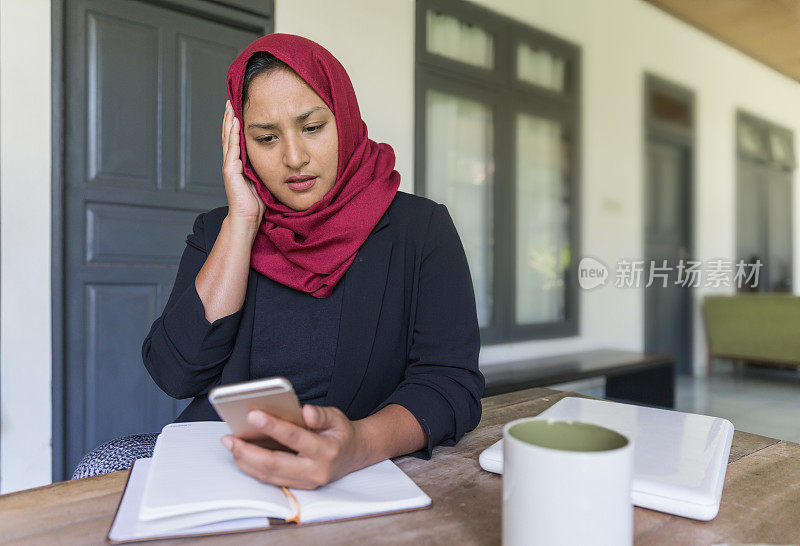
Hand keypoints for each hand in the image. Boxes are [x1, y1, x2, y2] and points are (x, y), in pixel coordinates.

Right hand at [221, 99, 264, 232]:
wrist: (248, 218)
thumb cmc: (257, 202)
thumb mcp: (263, 178)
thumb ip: (265, 166)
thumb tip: (278, 155)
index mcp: (239, 163)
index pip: (237, 139)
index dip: (236, 124)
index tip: (239, 108)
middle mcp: (232, 162)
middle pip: (229, 134)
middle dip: (230, 117)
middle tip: (231, 99)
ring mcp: (229, 165)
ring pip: (228, 138)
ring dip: (229, 121)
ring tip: (230, 106)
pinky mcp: (230, 171)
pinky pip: (232, 149)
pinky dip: (233, 135)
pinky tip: (235, 123)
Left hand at [221, 405, 367, 489]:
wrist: (354, 455)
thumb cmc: (340, 433)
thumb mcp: (337, 417)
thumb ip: (321, 414)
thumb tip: (305, 412)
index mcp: (327, 450)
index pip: (295, 438)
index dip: (273, 427)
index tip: (252, 415)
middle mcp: (316, 471)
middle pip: (275, 464)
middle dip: (248, 451)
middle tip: (229, 438)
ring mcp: (306, 483)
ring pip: (268, 475)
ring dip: (245, 461)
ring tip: (230, 444)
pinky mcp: (298, 487)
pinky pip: (270, 479)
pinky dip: (252, 468)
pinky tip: (240, 455)